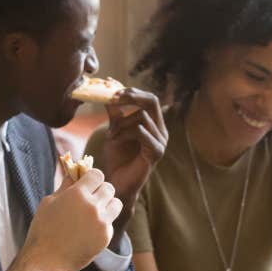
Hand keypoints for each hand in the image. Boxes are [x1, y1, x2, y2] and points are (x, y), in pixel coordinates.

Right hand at [23, 169, 122, 270]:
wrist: (46, 260)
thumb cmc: (43, 229)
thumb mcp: (49, 202)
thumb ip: (65, 186)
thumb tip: (75, 173)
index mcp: (77, 194)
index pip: (97, 175)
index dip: (92, 177)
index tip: (87, 183)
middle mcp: (93, 206)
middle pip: (109, 188)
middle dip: (100, 190)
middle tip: (91, 197)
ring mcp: (101, 222)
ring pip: (116, 204)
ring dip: (108, 204)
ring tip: (96, 211)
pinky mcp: (106, 237)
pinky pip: (110, 223)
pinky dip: (103, 223)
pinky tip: (89, 230)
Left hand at [102, 89, 167, 226]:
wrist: (116, 183)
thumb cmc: (117, 158)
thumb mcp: (114, 129)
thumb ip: (115, 111)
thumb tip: (110, 87)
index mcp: (154, 124)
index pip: (149, 98)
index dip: (132, 92)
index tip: (112, 91)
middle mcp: (161, 131)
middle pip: (152, 101)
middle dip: (131, 97)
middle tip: (113, 99)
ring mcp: (161, 142)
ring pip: (142, 117)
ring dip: (121, 123)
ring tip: (110, 134)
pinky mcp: (156, 152)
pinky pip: (141, 132)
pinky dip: (124, 133)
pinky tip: (114, 140)